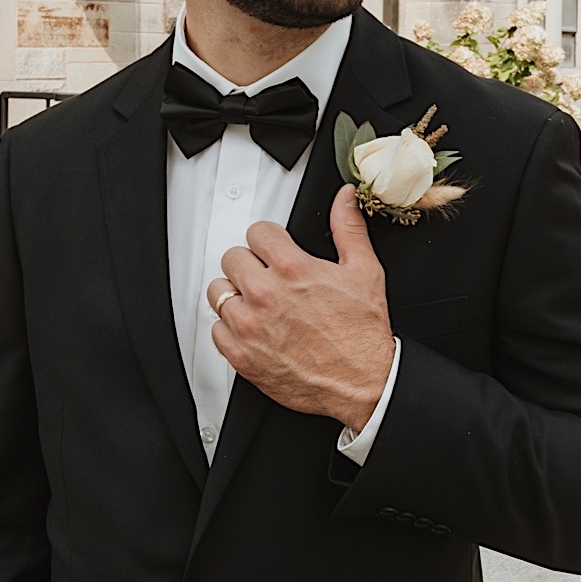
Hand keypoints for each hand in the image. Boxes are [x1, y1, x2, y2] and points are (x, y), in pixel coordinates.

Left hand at [209, 184, 395, 429]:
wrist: (363, 382)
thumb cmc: (363, 333)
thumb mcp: (364, 271)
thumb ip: (348, 228)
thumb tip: (344, 199)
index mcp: (292, 269)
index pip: (256, 232)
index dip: (268, 239)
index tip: (273, 250)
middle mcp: (265, 295)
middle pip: (232, 257)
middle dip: (250, 263)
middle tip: (266, 277)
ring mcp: (250, 326)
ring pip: (219, 292)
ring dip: (236, 294)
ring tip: (258, 303)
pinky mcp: (242, 355)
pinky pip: (216, 330)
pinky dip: (230, 329)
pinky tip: (253, 329)